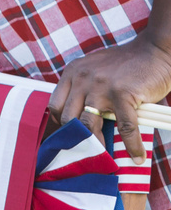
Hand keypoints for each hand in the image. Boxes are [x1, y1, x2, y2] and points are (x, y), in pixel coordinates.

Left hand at [50, 36, 170, 163]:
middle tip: (85, 152)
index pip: (55, 105)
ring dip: (97, 145)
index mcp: (72, 73)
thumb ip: (85, 89)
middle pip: (68, 118)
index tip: (70, 137)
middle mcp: (82, 79)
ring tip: (105, 158)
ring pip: (90, 125)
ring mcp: (101, 87)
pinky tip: (137, 155)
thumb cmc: (126, 64)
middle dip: (76, 138)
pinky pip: (125, 127)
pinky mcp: (122, 94)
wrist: (154, 51)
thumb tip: (81, 121)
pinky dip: (132, 145)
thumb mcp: (95, 70)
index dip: (61, 125)